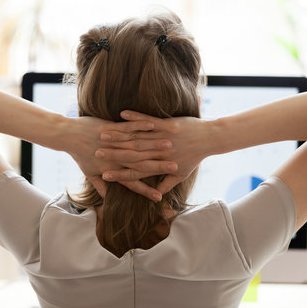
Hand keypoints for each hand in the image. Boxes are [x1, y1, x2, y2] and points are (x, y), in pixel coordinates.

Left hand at [60, 116, 176, 201]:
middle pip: (141, 164)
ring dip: (155, 145)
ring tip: (171, 146)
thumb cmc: (80, 155)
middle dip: (159, 166)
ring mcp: (115, 142)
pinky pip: (130, 127)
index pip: (132, 182)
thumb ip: (100, 186)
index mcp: (112, 169)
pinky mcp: (112, 127)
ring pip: (139, 144)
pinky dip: (143, 127)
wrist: (68, 136)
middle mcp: (116, 157)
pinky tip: (155, 126)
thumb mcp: (90, 173)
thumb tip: (107, 199)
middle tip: (175, 169)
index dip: (146, 190)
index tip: (159, 197)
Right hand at [96, 110, 212, 193]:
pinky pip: (148, 121)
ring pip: (136, 138)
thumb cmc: (195, 157)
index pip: (135, 173)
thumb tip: (160, 193)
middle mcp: (157, 153)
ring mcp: (162, 138)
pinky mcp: (167, 124)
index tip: (105, 175)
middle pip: (130, 155)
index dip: (119, 174)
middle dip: (112, 154)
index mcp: (159, 165)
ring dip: (119, 135)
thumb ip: (168, 184)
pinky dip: (135, 118)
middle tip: (96, 154)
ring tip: (103, 133)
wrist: (209, 139)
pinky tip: (122, 113)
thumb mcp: (182, 174)